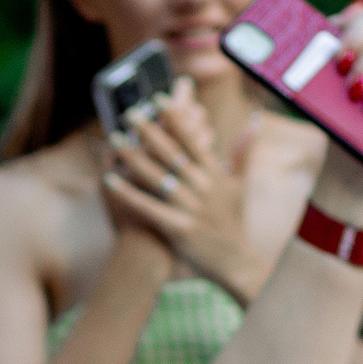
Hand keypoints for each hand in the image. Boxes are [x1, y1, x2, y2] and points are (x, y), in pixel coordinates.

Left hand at [101, 80, 268, 298]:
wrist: (237, 264)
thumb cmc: (234, 223)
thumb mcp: (240, 184)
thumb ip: (243, 151)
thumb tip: (253, 121)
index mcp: (216, 174)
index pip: (193, 139)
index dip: (176, 118)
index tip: (159, 99)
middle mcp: (204, 187)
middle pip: (173, 152)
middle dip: (150, 130)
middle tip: (129, 112)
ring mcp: (192, 207)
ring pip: (158, 176)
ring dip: (134, 156)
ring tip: (114, 139)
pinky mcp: (180, 228)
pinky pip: (149, 207)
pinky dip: (128, 193)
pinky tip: (109, 180)